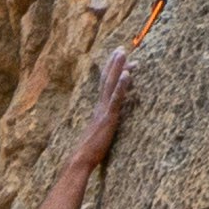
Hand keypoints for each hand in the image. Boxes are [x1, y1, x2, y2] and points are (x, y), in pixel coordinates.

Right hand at [74, 42, 139, 164]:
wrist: (81, 159)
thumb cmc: (89, 152)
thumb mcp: (98, 135)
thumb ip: (102, 127)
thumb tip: (105, 126)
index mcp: (98, 109)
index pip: (105, 86)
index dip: (112, 73)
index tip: (120, 62)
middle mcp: (100, 106)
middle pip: (107, 80)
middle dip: (114, 63)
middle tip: (121, 48)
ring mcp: (104, 110)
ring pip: (111, 84)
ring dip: (117, 67)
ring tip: (124, 53)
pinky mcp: (109, 118)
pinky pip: (116, 99)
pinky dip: (121, 85)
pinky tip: (127, 75)